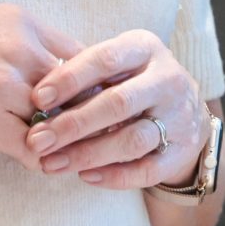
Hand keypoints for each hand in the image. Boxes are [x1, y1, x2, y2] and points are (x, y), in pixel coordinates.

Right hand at [0, 6, 82, 170]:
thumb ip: (15, 45)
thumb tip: (47, 73)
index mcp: (20, 22)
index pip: (82, 55)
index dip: (90, 84)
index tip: (93, 103)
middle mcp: (18, 49)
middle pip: (76, 91)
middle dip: (83, 116)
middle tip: (92, 136)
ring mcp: (2, 84)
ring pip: (56, 123)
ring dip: (62, 143)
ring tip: (68, 156)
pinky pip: (30, 149)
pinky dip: (39, 161)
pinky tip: (40, 165)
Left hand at [23, 30, 205, 190]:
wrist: (186, 110)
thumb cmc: (134, 82)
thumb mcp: (117, 65)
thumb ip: (86, 76)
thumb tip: (38, 101)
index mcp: (145, 49)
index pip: (105, 59)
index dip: (69, 79)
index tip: (37, 99)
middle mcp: (168, 80)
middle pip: (118, 103)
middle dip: (73, 124)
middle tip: (37, 140)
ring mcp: (180, 117)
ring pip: (132, 140)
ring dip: (87, 154)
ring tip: (52, 163)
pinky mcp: (183, 151)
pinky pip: (147, 170)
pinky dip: (114, 176)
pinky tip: (85, 176)